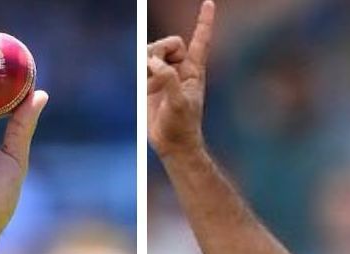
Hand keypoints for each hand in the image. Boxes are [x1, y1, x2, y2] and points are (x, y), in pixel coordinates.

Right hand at [147, 0, 214, 159]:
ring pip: (153, 53)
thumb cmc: (182, 125)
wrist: (172, 144)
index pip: (200, 40)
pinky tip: (144, 85)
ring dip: (148, 63)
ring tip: (148, 84)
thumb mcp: (179, 102)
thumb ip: (168, 79)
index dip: (204, 21)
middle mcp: (180, 69)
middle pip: (169, 43)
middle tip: (153, 68)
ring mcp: (165, 76)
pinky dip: (140, 70)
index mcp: (194, 70)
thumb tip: (153, 62)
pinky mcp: (151, 85)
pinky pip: (143, 66)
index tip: (209, 2)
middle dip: (159, 50)